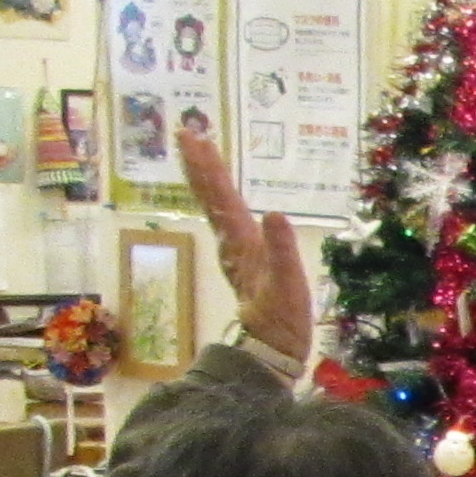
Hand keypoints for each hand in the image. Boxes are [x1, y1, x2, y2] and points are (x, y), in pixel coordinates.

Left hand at [177, 124, 312, 363]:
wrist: (272, 346)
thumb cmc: (282, 317)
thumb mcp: (288, 285)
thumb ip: (282, 250)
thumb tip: (275, 213)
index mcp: (240, 241)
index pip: (221, 196)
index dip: (209, 166)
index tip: (195, 137)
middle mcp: (230, 240)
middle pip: (210, 195)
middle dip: (199, 162)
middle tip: (187, 131)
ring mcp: (234, 247)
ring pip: (214, 204)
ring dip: (205, 176)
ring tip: (199, 150)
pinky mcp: (241, 255)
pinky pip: (225, 216)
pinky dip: (219, 196)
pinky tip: (222, 191)